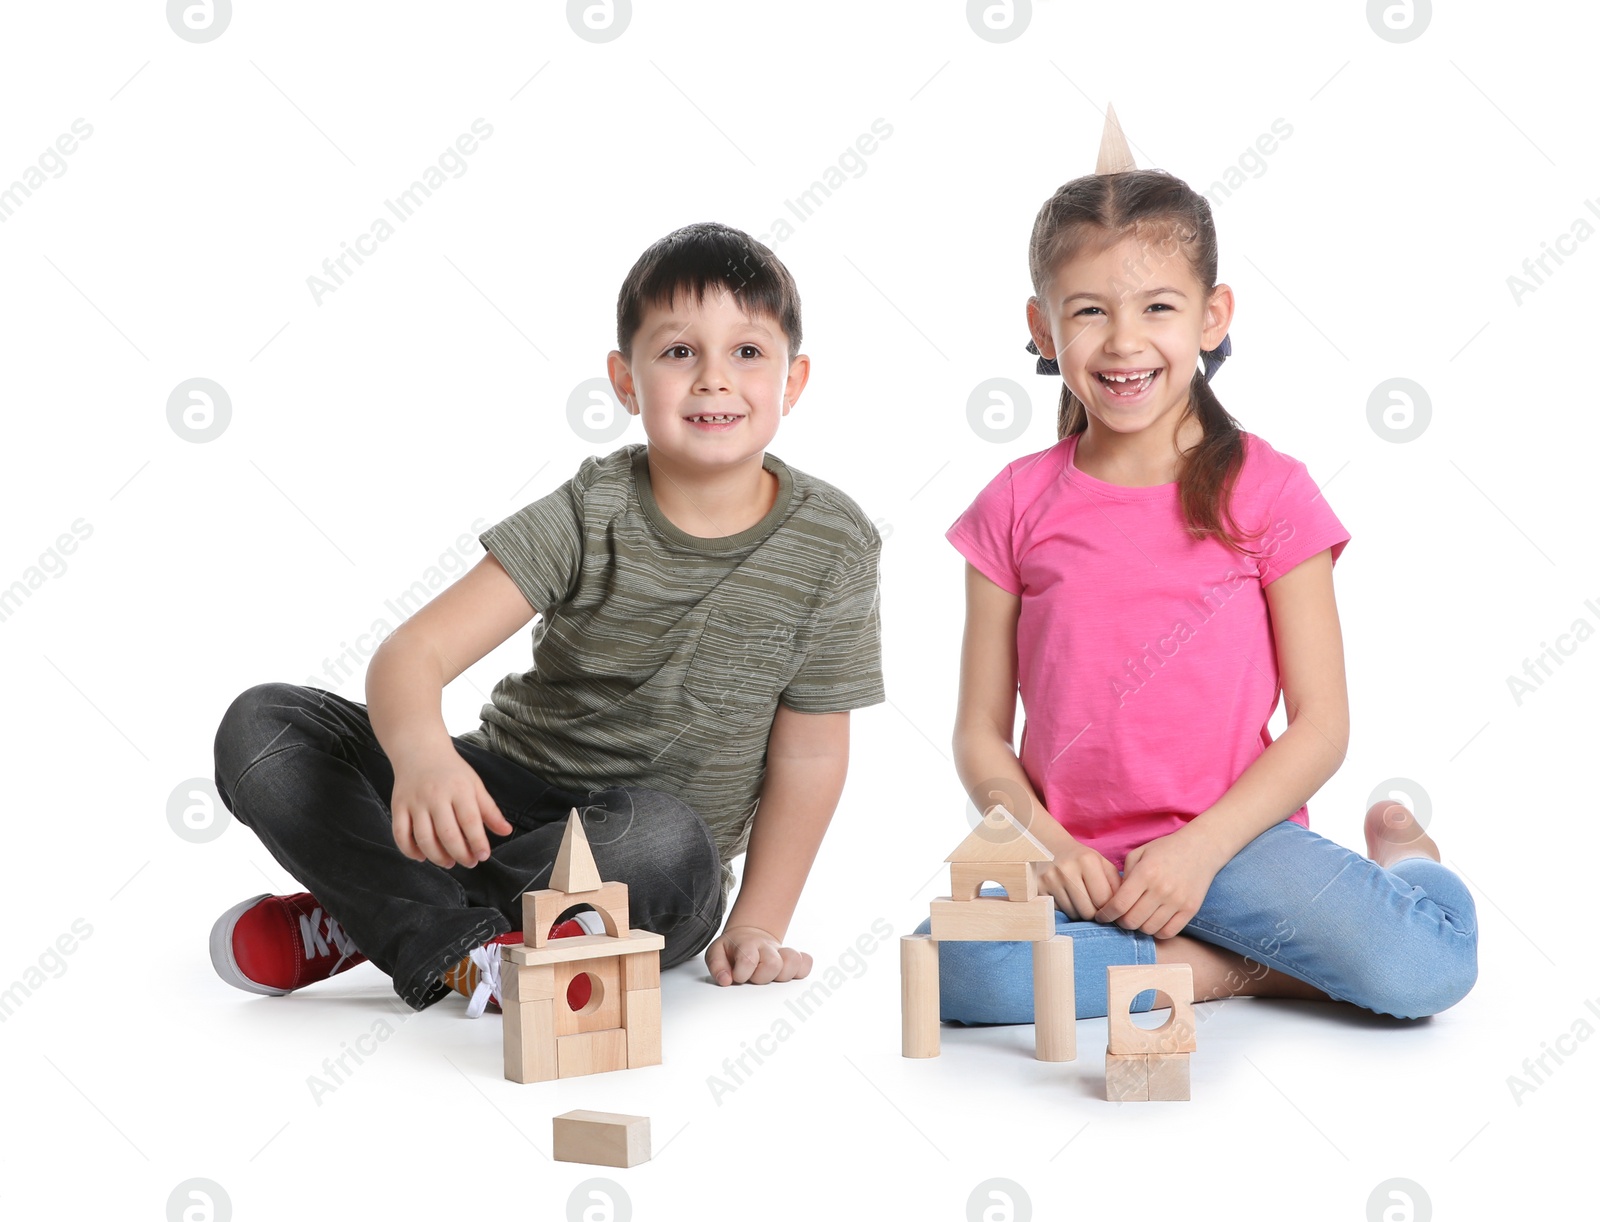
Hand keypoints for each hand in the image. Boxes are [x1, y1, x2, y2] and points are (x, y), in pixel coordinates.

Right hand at [390, 747, 512, 868]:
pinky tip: (422, 857)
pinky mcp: (398, 806)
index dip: (478, 842)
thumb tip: (506, 832)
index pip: (470, 821)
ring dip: (437, 857)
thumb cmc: (452, 772)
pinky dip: (409, 851)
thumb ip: (489, 810)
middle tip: (469, 863)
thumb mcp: (475, 785)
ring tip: (449, 862)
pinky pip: (400, 835)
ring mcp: (415, 802)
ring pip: (424, 838)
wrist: (420, 751)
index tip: (484, 856)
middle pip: (447, 834)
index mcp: (459, 789)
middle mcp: (436, 796)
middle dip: (460, 854)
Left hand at [704, 924, 812, 985]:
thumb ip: (717, 966)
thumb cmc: (732, 949)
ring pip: (794, 961)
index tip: (737, 976)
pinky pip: (806, 963)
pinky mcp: (793, 959)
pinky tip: (788, 974)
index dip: (742, 973)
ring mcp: (781, 953)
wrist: (749, 935)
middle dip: (762, 977)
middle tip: (755, 977)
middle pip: (773, 964)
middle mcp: (767, 948)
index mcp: (747, 945)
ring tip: (771, 977)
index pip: (748, 960)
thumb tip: (725, 980)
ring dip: (783, 974)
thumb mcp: (716, 952)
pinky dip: (801, 970)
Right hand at [1036, 837, 1122, 920]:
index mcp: (1087, 860)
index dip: (1108, 907)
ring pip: (1073, 913)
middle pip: (1088, 911)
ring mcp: (1050, 879)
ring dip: (1079, 912)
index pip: (1104, 900)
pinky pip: (1058, 911)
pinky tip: (1065, 896)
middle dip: (1094, 912)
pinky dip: (1065, 909)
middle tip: (1093, 904)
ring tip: (1078, 899)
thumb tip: (1123, 910)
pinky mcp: (1038, 887)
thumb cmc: (1081, 859)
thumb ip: (1116, 884)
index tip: (1107, 906)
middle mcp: (1067, 869)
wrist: (1049, 846)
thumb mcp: (1102, 864)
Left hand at [1093, 830, 1222, 938]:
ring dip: (1139, 927)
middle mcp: (1161, 889)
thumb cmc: (1165, 849)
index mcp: (1145, 873)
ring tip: (1137, 918)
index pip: (1119, 904)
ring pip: (1149, 929)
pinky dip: (1157, 932)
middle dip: (1121, 922)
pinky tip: (1153, 922)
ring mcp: (1177, 901)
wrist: (1201, 848)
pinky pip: (1168, 932)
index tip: (1101, 916)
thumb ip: (1123, 876)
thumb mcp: (1139, 854)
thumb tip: (1112, 900)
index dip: (1106, 914)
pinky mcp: (1190, 910)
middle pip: (1132, 921)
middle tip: (1119, 918)